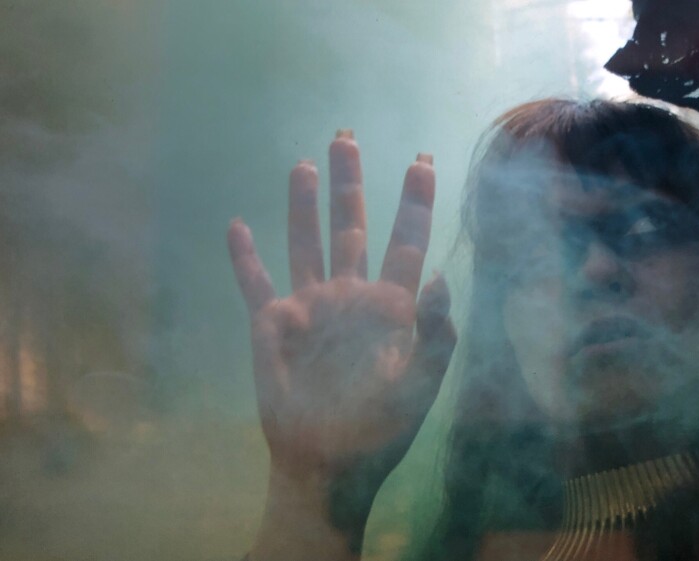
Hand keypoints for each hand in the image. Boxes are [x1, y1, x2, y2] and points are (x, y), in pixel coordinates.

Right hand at [228, 131, 455, 482]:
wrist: (327, 463)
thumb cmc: (381, 430)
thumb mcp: (420, 385)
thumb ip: (436, 333)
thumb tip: (444, 276)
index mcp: (391, 306)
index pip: (407, 241)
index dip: (415, 201)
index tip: (421, 160)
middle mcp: (351, 295)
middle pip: (351, 225)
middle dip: (350, 182)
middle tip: (346, 136)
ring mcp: (311, 306)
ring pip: (306, 241)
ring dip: (303, 204)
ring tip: (305, 164)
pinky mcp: (273, 324)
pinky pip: (255, 282)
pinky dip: (244, 256)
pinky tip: (237, 225)